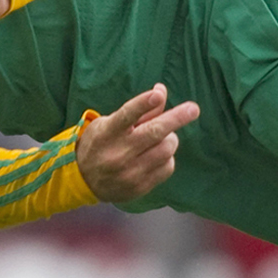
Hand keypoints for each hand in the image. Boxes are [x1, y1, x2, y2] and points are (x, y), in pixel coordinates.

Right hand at [77, 84, 200, 202]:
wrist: (84, 180)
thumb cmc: (101, 143)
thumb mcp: (110, 122)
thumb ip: (138, 110)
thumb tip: (161, 90)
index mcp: (108, 132)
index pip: (126, 115)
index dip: (143, 104)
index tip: (158, 94)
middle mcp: (118, 153)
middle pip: (154, 133)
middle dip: (176, 118)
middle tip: (193, 109)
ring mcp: (129, 172)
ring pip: (165, 150)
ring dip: (171, 139)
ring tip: (163, 137)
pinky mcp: (139, 187)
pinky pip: (167, 167)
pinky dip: (167, 157)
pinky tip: (157, 156)